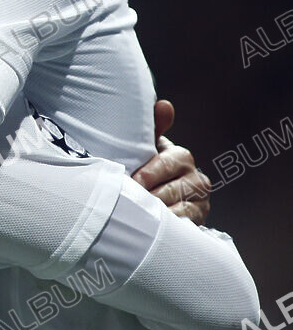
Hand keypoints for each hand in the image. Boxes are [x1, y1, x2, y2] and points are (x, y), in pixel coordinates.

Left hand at [132, 99, 210, 225]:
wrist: (162, 198)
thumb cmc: (149, 169)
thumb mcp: (149, 148)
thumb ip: (153, 127)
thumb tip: (164, 105)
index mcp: (180, 157)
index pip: (166, 163)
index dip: (147, 174)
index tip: (133, 181)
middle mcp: (195, 176)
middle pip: (170, 188)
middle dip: (148, 194)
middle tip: (130, 199)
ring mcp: (199, 199)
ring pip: (176, 206)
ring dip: (155, 210)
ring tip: (138, 212)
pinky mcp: (200, 217)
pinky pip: (184, 221)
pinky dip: (168, 222)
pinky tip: (154, 224)